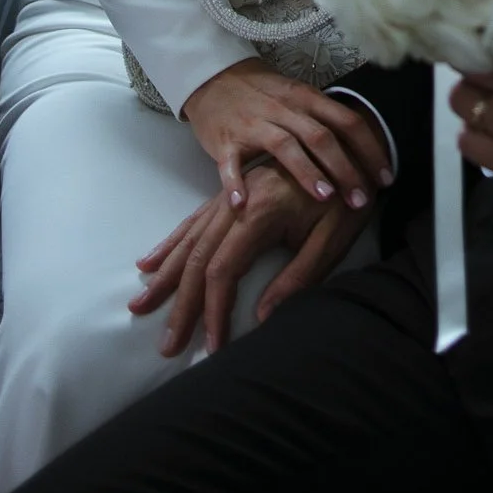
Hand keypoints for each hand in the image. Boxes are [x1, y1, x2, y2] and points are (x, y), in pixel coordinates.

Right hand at [129, 162, 372, 356]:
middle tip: (166, 345)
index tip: (212, 348)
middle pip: (199, 257)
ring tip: (141, 307)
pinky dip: (172, 244)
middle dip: (181, 304)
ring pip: (191, 239)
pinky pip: (194, 220)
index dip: (214, 311)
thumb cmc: (349, 196)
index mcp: (262, 210)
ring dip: (166, 276)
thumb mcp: (334, 237)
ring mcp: (234, 193)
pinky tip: (152, 261)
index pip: (224, 269)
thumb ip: (299, 278)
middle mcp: (239, 199)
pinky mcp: (236, 191)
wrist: (351, 144)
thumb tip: (262, 318)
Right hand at [182, 58, 392, 209]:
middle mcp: (284, 109)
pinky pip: (230, 163)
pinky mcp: (225, 141)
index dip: (370, 150)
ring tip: (325, 197)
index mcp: (307, 98)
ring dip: (306, 172)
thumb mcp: (298, 96)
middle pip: (321, 137)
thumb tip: (363, 149)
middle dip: (345, 169)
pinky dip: (235, 183)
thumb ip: (325, 119)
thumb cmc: (263, 93)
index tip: (385, 177)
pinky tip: (242, 205)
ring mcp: (254, 124)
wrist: (213, 78)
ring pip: (285, 146)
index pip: (347, 122)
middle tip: (361, 200)